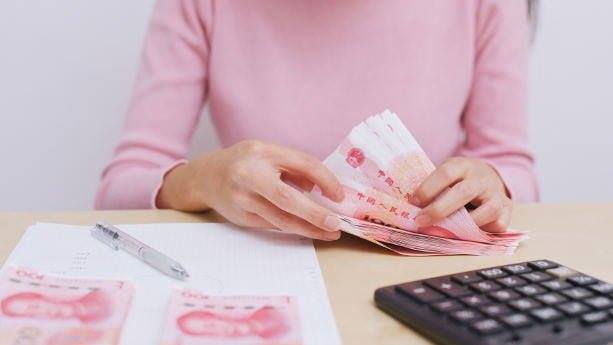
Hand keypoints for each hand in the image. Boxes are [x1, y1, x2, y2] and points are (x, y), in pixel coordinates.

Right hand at [157, 140, 344, 240]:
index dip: (325, 180)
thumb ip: (295, 167)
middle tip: (335, 224)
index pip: (302, 164)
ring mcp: (242, 199)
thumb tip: (323, 189)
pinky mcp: (241, 217)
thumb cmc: (245, 162)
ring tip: (330, 233)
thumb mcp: (269, 153)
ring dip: (308, 228)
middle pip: (287, 198)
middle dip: (314, 214)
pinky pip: (273, 225)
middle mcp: (249, 175)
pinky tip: (310, 231)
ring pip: (280, 219)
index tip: (339, 195)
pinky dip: (294, 229)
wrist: (206, 177)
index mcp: (262, 152)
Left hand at [409, 157, 511, 232]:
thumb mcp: (447, 176)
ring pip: (486, 211)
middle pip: (463, 192)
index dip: (428, 187)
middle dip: (440, 209)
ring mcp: (497, 194)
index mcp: (463, 166)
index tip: (412, 202)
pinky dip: (484, 232)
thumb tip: (406, 206)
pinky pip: (498, 225)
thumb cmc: (460, 180)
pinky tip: (469, 234)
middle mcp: (482, 179)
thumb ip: (433, 188)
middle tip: (421, 221)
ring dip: (464, 225)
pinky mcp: (508, 210)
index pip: (446, 172)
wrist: (491, 177)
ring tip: (446, 232)